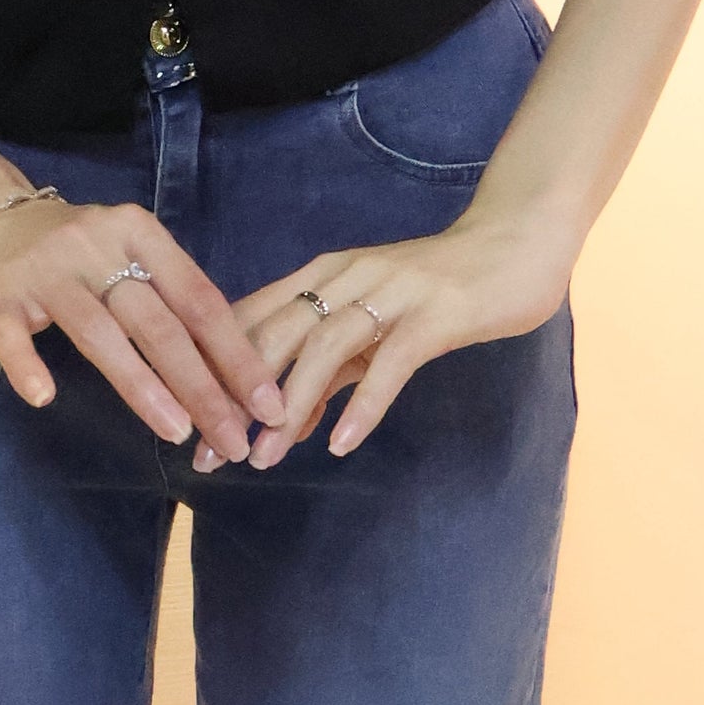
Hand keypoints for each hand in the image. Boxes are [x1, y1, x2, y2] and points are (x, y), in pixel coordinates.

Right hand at [0, 197, 287, 462]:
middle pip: (159, 322)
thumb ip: (170, 301)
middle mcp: (97, 245)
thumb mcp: (129, 254)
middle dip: (202, 386)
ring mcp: (46, 270)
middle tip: (232, 441)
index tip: (267, 405)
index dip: (236, 355)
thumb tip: (232, 375)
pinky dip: (29, 365)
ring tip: (177, 432)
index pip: (198, 299)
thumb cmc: (77, 252)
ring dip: (142, 386)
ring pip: (100, 332)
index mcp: (140, 233)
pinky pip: (14, 337)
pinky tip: (45, 398)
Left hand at [192, 198, 578, 471]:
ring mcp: (390, 290)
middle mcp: (346, 275)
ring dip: (289, 404)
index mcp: (323, 275)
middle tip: (208, 456)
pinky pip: (390, 360)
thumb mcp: (371, 331)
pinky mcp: (434, 313)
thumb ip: (329, 372)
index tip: (188, 426)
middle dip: (234, 396)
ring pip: (324, 345)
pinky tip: (341, 443)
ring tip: (264, 458)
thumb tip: (286, 426)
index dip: (213, 370)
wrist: (515, 246)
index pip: (252, 318)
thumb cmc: (437, 292)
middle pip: (275, 333)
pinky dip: (362, 402)